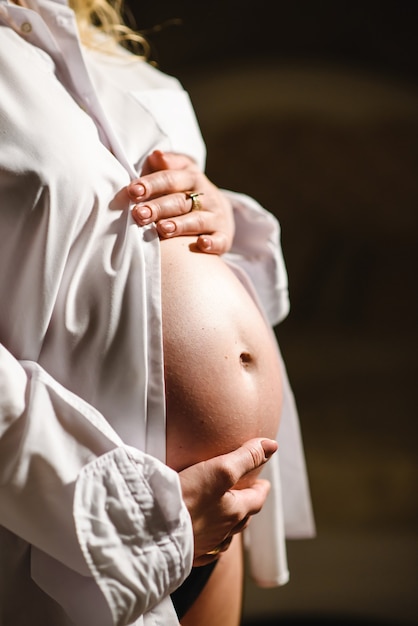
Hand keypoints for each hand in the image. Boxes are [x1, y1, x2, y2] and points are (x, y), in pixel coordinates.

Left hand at [127, 150, 234, 254]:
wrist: (219, 213)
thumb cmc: (186, 193)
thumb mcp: (178, 175)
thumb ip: (165, 167)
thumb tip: (156, 155)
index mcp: (191, 178)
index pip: (170, 179)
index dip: (151, 184)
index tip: (133, 191)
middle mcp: (206, 196)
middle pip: (180, 201)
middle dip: (158, 207)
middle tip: (139, 214)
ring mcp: (216, 217)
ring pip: (197, 220)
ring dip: (179, 225)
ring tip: (162, 229)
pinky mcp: (223, 236)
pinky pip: (219, 240)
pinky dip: (212, 243)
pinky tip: (202, 243)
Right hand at [179, 438, 277, 565]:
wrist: (152, 529)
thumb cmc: (187, 498)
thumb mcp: (220, 469)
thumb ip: (246, 456)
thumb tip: (271, 445)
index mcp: (235, 512)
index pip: (257, 499)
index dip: (262, 489)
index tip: (264, 482)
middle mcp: (223, 532)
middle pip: (243, 518)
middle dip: (247, 504)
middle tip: (247, 494)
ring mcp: (206, 544)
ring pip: (225, 535)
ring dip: (229, 524)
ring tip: (226, 515)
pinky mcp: (187, 552)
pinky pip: (206, 550)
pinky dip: (210, 541)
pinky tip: (205, 538)